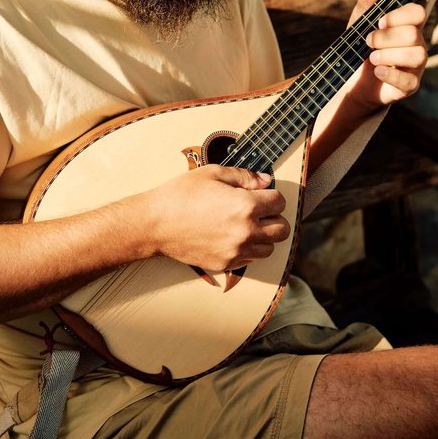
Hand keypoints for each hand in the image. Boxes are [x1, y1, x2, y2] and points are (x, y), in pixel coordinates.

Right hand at [141, 164, 289, 271]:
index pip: (280, 202)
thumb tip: (267, 180)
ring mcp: (236, 252)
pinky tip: (233, 236)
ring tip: (247, 224)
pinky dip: (248, 249)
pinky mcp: (225, 265)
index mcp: (245, 206)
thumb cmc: (181, 194)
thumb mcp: (213, 173)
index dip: (272, 194)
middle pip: (282, 229)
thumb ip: (245, 176)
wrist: (154, 224)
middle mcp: (245, 232)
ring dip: (264, 235)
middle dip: (275, 217)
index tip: (262, 193)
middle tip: (260, 210)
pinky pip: (250, 259)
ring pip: (270, 248)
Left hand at [346, 0, 427, 110]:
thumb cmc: (359, 46)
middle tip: (368, 41)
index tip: (380, 21)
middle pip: (414, 35)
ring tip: (371, 57)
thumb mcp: (359, 22)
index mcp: (407, 25)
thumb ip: (368, 1)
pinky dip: (391, 74)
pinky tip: (377, 71)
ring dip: (390, 55)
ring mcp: (415, 66)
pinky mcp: (409, 86)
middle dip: (387, 37)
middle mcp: (416, 44)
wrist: (350, 79)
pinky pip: (409, 80)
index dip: (400, 15)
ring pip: (417, 56)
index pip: (418, 12)